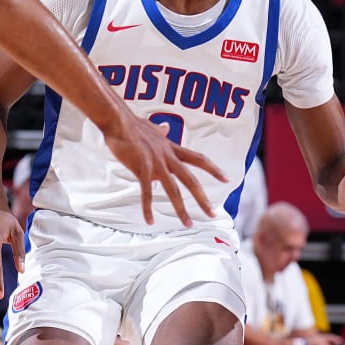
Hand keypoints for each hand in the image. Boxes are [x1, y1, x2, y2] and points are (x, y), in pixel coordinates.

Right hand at [103, 112, 223, 227]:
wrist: (118, 121)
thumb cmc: (131, 124)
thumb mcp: (151, 128)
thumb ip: (160, 131)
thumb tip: (165, 127)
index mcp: (172, 149)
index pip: (199, 159)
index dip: (214, 169)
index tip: (226, 179)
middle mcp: (168, 157)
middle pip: (191, 180)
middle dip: (203, 198)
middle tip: (213, 213)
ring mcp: (156, 163)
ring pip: (174, 190)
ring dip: (181, 209)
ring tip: (188, 224)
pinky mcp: (142, 168)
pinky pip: (147, 192)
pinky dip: (148, 208)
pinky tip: (149, 221)